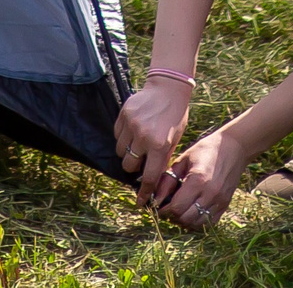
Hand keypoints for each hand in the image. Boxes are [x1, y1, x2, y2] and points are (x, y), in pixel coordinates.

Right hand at [116, 80, 193, 205]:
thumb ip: (162, 159)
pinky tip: (133, 131)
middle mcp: (144, 137)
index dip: (144, 191)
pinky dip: (123, 138)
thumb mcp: (175, 140)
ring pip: (121, 152)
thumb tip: (152, 179)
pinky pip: (117, 135)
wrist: (168, 89)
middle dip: (134, 167)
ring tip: (137, 144)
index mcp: (160, 145)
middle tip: (140, 160)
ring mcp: (132, 125)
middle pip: (129, 166)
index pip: (149, 176)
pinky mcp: (123, 115)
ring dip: (127, 152)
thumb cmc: (175, 116)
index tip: (140, 202)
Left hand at [154, 127, 254, 230]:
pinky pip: (209, 222)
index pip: (176, 207)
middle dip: (173, 217)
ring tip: (179, 211)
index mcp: (197, 180)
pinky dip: (198, 221)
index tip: (158, 206)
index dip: (164, 210)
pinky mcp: (225, 205)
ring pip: (197, 224)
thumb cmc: (205, 150)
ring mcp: (220, 201)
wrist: (234, 148)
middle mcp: (210, 194)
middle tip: (167, 209)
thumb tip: (155, 198)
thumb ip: (168, 180)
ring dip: (185, 221)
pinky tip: (191, 211)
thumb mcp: (183, 160)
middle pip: (186, 219)